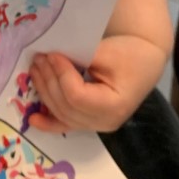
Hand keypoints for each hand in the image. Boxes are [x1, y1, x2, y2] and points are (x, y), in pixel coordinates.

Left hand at [26, 34, 168, 133]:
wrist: (145, 60)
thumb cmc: (130, 54)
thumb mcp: (106, 52)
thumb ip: (78, 59)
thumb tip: (49, 59)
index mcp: (115, 106)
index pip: (77, 95)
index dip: (60, 75)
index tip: (52, 54)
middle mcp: (106, 122)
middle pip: (66, 106)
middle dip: (48, 81)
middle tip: (39, 58)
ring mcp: (98, 125)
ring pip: (62, 114)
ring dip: (44, 92)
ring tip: (36, 69)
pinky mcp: (90, 121)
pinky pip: (66, 124)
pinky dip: (48, 123)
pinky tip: (33, 120)